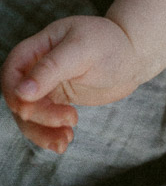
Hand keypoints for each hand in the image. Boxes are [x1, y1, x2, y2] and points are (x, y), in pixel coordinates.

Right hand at [1, 15, 143, 153]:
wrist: (134, 56)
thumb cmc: (111, 44)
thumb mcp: (83, 50)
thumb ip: (51, 68)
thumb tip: (21, 92)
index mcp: (40, 46)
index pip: (12, 71)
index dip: (14, 93)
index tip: (30, 109)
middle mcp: (38, 66)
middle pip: (19, 98)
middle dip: (38, 115)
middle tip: (70, 119)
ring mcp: (46, 85)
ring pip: (28, 115)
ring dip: (42, 131)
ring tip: (66, 139)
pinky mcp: (57, 101)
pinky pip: (43, 122)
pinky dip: (50, 134)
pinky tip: (65, 141)